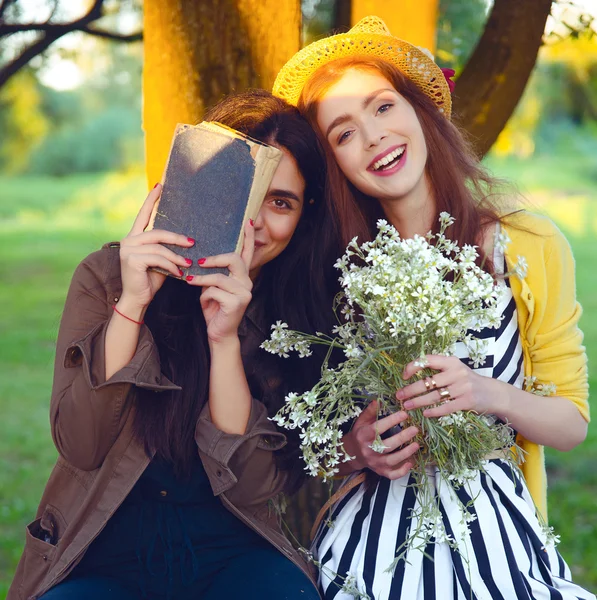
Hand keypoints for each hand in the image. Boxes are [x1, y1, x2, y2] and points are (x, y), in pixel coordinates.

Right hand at [118, 184, 194, 311]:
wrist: (137, 299)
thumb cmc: (150, 280)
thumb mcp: (160, 260)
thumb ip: (165, 247)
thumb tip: (186, 238)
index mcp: (134, 237)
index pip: (143, 215)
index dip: (151, 200)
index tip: (160, 185)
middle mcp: (128, 240)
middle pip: (157, 232)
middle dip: (177, 238)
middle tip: (192, 243)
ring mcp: (128, 249)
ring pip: (159, 247)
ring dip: (176, 256)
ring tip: (188, 263)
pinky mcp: (131, 259)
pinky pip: (158, 258)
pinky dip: (170, 265)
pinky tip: (178, 272)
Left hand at [186, 220, 254, 343]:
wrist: (219, 334)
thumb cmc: (215, 309)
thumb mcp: (212, 287)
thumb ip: (213, 273)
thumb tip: (200, 258)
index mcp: (242, 276)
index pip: (247, 252)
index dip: (247, 237)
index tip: (247, 221)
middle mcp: (247, 282)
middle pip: (235, 259)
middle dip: (215, 258)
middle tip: (198, 261)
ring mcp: (244, 292)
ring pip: (222, 275)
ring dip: (203, 278)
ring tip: (189, 279)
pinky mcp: (237, 303)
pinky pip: (216, 290)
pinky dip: (205, 294)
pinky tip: (202, 300)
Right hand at [341, 400, 419, 479]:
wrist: (352, 453)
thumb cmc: (360, 434)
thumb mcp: (362, 421)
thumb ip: (370, 411)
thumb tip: (378, 400)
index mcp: (363, 435)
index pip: (378, 428)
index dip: (391, 421)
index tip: (404, 413)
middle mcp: (368, 450)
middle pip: (387, 445)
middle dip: (402, 437)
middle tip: (415, 429)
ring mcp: (375, 462)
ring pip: (391, 460)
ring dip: (405, 453)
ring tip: (417, 444)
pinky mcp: (380, 471)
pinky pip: (392, 474)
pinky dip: (402, 471)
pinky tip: (411, 462)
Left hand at [397, 355, 503, 417]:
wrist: (493, 393)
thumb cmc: (468, 381)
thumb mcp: (455, 369)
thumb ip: (438, 369)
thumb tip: (411, 375)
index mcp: (451, 362)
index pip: (428, 360)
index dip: (413, 366)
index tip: (404, 376)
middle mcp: (456, 372)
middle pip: (428, 381)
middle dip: (410, 389)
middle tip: (399, 395)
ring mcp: (462, 387)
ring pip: (434, 396)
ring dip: (418, 402)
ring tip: (407, 406)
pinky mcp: (467, 401)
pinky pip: (446, 407)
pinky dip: (434, 411)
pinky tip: (425, 414)